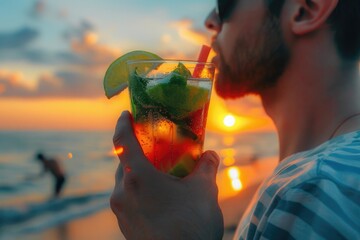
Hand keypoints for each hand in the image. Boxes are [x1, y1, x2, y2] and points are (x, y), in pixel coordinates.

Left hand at [110, 111, 223, 239]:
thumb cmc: (192, 225)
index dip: (123, 124)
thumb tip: (210, 155)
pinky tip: (159, 198)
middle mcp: (122, 193)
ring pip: (125, 183)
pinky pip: (127, 200)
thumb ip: (206, 167)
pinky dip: (138, 191)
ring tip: (160, 174)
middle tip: (153, 147)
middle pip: (123, 163)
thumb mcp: (204, 191)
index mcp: (137, 178)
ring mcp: (121, 212)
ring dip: (138, 174)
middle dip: (136, 152)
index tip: (126, 114)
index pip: (122, 141)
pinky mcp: (125, 228)